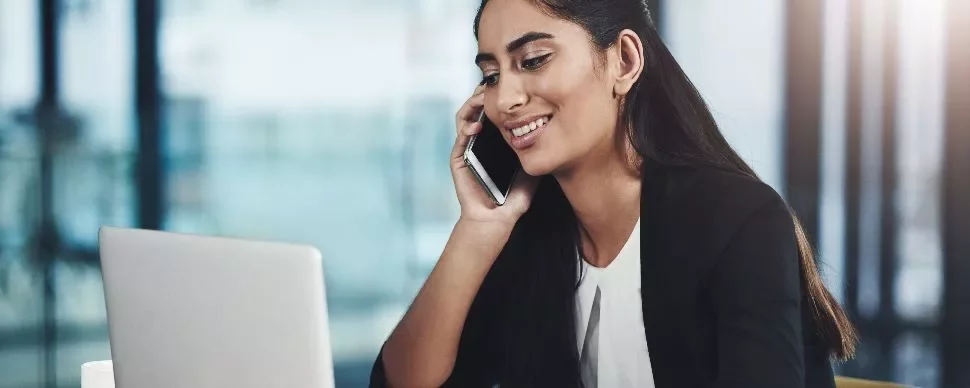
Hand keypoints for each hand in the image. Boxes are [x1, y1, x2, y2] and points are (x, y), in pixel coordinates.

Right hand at [450, 85, 539, 229]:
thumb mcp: (532, 167)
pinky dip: (466, 127)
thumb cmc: (514, 197)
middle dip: (482, 93)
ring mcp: (467, 147)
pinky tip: (476, 125)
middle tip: (492, 83)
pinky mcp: (459, 158)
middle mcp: (480, 139)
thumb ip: (537, 149)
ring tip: (481, 98)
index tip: (510, 84)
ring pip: (464, 116)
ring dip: (471, 104)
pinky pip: (460, 137)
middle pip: (477, 107)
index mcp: (495, 139)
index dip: (498, 96)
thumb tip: (555, 131)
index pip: (494, 110)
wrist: (497, 218)